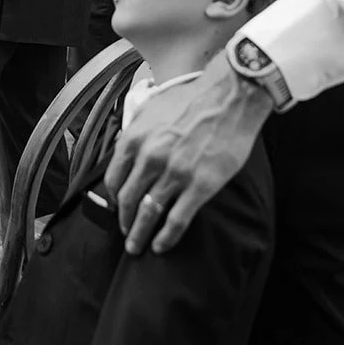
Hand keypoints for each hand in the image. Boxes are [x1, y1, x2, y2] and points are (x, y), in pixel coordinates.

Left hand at [104, 51, 273, 254]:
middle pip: (128, 200)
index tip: (117, 207)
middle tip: (125, 233)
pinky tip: (161, 246)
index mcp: (135, 139)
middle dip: (124, 221)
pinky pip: (177, 219)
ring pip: (149, 213)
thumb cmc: (192, 99)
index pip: (114, 178)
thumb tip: (126, 152)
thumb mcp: (152, 110)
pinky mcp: (200, 186)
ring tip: (137, 247)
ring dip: (140, 234)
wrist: (229, 97)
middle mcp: (150, 158)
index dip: (114, 198)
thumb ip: (136, 134)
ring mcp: (175, 174)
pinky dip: (166, 237)